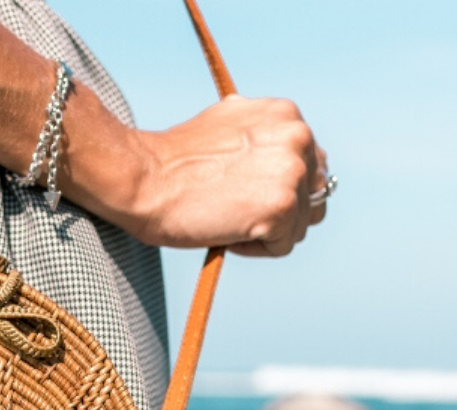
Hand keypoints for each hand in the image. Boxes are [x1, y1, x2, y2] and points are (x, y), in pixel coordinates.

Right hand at [124, 95, 327, 256]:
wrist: (143, 178)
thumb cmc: (172, 162)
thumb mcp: (227, 127)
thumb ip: (262, 138)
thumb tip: (281, 157)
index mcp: (286, 115)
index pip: (309, 165)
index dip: (275, 187)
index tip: (241, 192)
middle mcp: (298, 138)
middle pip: (313, 196)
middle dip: (277, 211)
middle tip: (233, 209)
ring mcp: (293, 173)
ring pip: (300, 224)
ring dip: (266, 231)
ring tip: (226, 218)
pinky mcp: (282, 208)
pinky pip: (281, 246)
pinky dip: (252, 248)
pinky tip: (224, 230)